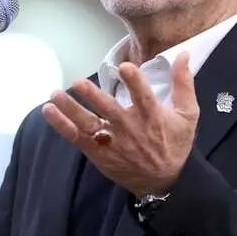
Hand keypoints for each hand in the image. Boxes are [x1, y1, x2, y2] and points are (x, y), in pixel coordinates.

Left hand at [42, 52, 198, 195]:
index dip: (134, 82)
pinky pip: (77, 137)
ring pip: (89, 123)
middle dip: (93, 96)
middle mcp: (130, 128)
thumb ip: (184, 84)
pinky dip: (62, 125)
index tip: (124, 67)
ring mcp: (112, 142)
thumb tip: (183, 54)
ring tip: (55, 94)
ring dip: (70, 109)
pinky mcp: (98, 153)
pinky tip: (49, 111)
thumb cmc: (175, 143)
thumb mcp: (188, 114)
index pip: (143, 96)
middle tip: (78, 82)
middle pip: (109, 110)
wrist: (164, 181)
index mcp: (152, 116)